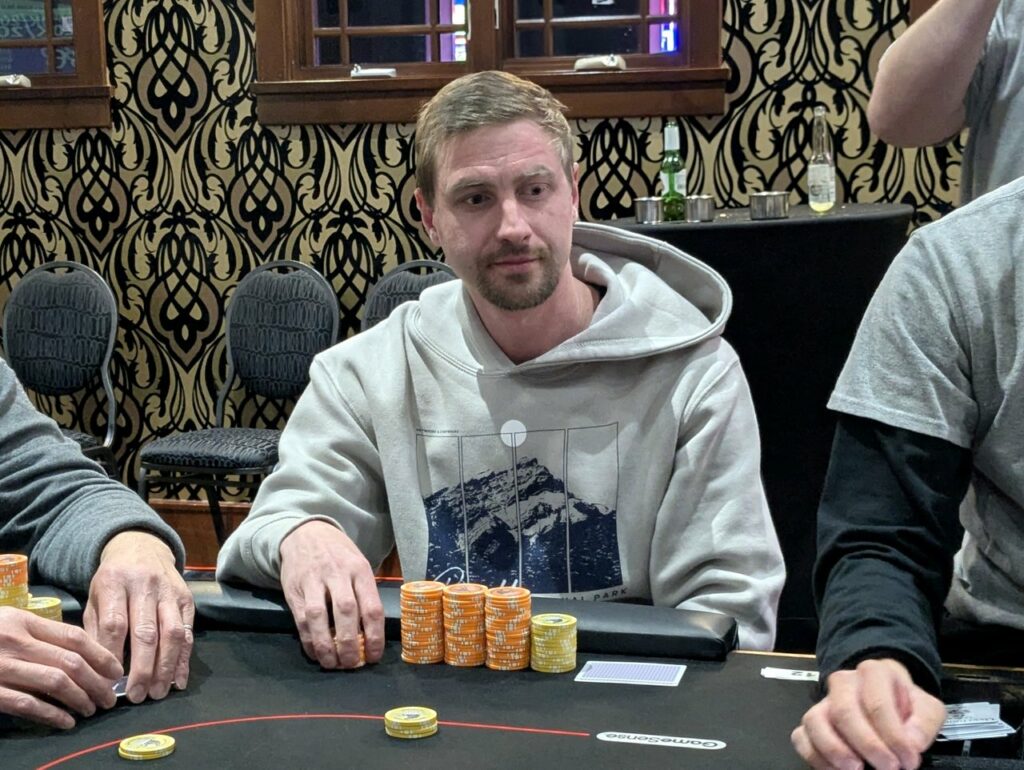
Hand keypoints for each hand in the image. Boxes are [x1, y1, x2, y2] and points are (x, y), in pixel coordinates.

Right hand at [0, 605, 121, 728]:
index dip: (101, 655)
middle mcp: (14, 641)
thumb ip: (39, 633)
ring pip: (55, 682)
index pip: (74, 637)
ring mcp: (1, 667)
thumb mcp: (9, 623)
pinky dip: (52, 714)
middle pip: (71, 661)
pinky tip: (66, 721)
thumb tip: (83, 651)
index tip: (116, 670)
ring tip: (92, 708)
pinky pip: (27, 704)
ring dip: (80, 698)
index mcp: (23, 621)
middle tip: (109, 696)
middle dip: (97, 681)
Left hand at [82, 531, 194, 703]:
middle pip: (146, 632)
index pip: (115, 624)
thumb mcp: (95, 598)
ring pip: (172, 633)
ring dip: (166, 667)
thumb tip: (100, 672)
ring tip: (158, 692)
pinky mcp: (187, 598)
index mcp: (115, 582)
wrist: (141, 547)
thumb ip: (96, 631)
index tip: (107, 683)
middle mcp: (145, 585)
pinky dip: (184, 659)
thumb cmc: (113, 580)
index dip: (112, 656)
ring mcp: (170, 591)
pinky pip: (188, 632)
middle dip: (143, 668)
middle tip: (137, 696)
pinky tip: (178, 680)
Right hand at [279, 520, 383, 668]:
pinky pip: (301, 620)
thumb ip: (365, 594)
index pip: (372, 606)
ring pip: (319, 616)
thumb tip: (371, 636)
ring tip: (333, 664)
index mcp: (360, 570)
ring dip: (326, 645)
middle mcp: (338, 574)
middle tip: (353, 664)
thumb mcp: (359, 564)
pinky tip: (316, 653)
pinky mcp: (294, 590)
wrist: (305, 534)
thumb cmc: (339, 555)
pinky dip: (309, 641)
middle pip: (346, 611)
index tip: (374, 656)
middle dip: (349, 643)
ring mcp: (314, 581)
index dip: (374, 636)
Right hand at [791, 658, 945, 769]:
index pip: (877, 702)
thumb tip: (911, 743)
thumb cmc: (905, 705)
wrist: (888, 699)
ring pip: (815, 721)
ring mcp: (823, 702)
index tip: (909, 760)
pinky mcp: (811, 723)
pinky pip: (801, 737)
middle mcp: (843, 683)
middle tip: (888, 768)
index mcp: (873, 673)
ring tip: (855, 769)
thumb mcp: (927, 708)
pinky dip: (815, 757)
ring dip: (833, 749)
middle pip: (844, 711)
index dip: (893, 735)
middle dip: (866, 744)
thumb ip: (924, 722)